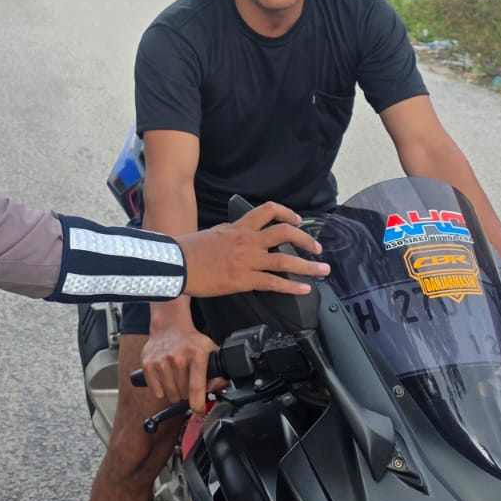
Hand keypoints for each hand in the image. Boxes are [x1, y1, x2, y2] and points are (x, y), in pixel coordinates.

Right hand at [141, 324, 221, 414]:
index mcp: (196, 354)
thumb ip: (218, 373)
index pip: (196, 387)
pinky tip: (166, 378)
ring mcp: (161, 361)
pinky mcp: (148, 365)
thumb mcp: (210, 351)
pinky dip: (162, 390)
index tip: (200, 410)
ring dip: (175, 392)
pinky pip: (156, 392)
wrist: (170, 326)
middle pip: (183, 395)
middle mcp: (177, 358)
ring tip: (177, 378)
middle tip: (187, 380)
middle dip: (187, 393)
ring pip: (170, 395)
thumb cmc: (191, 341)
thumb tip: (216, 391)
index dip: (198, 404)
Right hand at [177, 201, 328, 298]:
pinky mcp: (244, 279)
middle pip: (284, 232)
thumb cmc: (190, 250)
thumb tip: (240, 238)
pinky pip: (274, 282)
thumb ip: (232, 234)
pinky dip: (292, 287)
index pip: (268, 211)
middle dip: (305, 240)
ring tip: (322, 270)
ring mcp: (248, 260)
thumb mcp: (215, 233)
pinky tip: (304, 289)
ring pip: (285, 259)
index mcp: (239, 227)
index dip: (287, 213)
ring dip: (308, 265)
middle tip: (317, 248)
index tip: (298, 220)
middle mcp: (248, 240)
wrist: (178, 264)